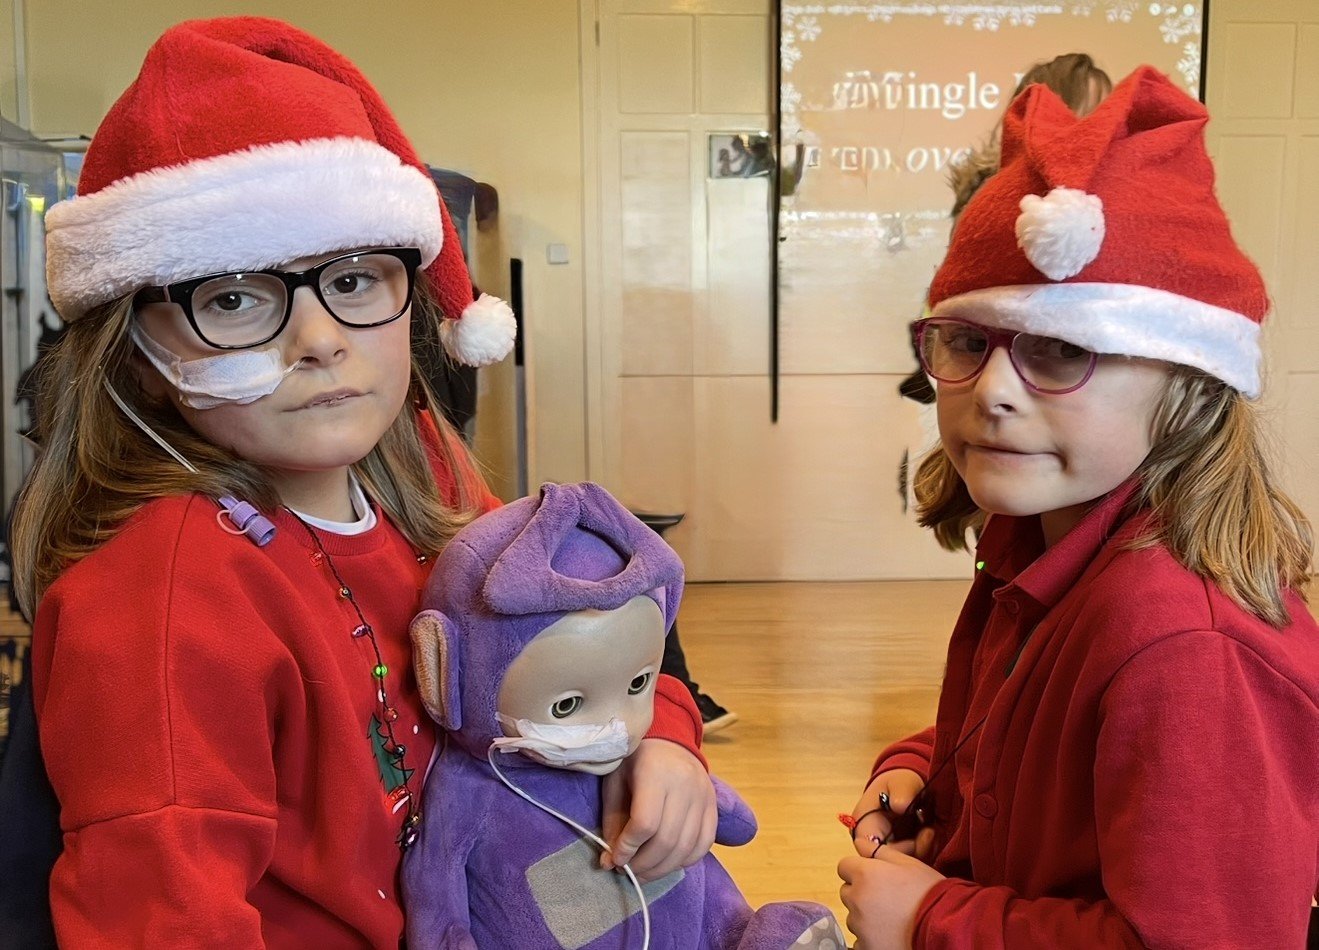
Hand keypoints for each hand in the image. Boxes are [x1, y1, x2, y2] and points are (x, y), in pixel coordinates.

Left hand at [600, 738, 716, 881]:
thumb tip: (610, 863)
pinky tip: (666, 863)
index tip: (615, 860)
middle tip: (628, 872)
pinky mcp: (714, 807)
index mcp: (656, 773)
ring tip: (643, 873)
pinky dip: (685, 861)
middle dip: (644, 864)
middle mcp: (685, 785)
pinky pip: (704, 844)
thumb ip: (613, 822)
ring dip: (662, 869)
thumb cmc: (635, 761)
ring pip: (686, 847)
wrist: (668, 742)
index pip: (645, 823)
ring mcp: (704, 796)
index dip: (628, 848)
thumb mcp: (615, 783)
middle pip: (667, 839)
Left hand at [838, 848, 944, 949]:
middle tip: (887, 898)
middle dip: (861, 893)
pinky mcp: (864, 946)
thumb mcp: (908, 864)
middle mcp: (857, 899)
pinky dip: (870, 937)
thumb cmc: (929, 892)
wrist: (946, 928)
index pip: (844, 867)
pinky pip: (859, 938)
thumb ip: (879, 851)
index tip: (875, 877)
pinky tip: (890, 934)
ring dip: (865, 916)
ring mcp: (859, 926)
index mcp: (865, 874)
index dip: (859, 870)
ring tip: (892, 918)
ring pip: (853, 916)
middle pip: (847, 892)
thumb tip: (859, 842)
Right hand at [850, 768, 933, 858]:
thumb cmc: (900, 784)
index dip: (895, 852)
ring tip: (931, 830)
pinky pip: (910, 863)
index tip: (915, 838)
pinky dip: (923, 852)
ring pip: (900, 866)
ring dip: (920, 851)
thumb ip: (901, 792)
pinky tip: (930, 836)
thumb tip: (899, 806)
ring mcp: (885, 851)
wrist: (907, 789)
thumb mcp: (902, 782)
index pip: (872, 851)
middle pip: (887, 863)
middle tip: (930, 832)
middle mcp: (870, 842)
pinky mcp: (898, 855)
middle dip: (912, 852)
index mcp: (863, 825)